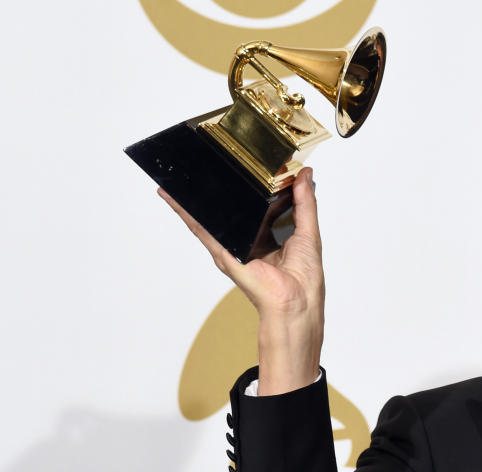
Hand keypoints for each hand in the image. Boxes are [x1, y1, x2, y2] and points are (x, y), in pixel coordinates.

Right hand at [160, 166, 324, 393]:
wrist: (296, 302)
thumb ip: (305, 202)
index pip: (256, 205)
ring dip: (193, 197)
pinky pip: (202, 229)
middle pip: (231, 209)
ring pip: (210, 216)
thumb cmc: (305, 278)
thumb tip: (306, 175)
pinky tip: (171, 196)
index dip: (252, 186)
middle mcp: (248, 240)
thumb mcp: (309, 231)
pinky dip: (185, 212)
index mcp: (269, 236)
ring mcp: (233, 247)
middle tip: (209, 158)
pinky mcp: (223, 254)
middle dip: (219, 187)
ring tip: (179, 173)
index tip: (248, 164)